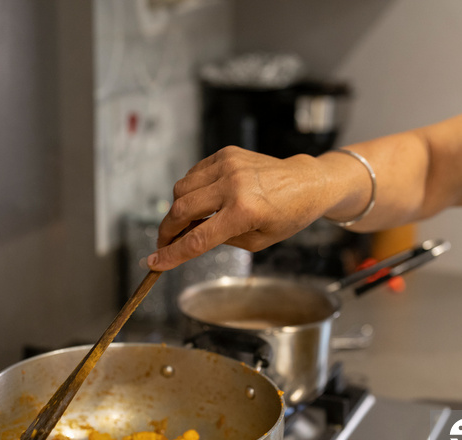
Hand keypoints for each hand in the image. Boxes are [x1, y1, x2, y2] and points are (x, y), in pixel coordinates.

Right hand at [148, 146, 336, 270]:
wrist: (307, 183)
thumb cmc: (288, 216)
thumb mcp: (258, 241)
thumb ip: (221, 241)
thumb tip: (189, 238)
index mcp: (244, 212)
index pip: (197, 238)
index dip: (172, 254)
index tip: (154, 262)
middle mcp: (233, 185)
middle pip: (181, 210)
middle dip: (167, 231)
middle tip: (165, 244)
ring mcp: (228, 166)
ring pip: (182, 188)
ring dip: (178, 208)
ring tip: (189, 221)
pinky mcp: (226, 154)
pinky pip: (194, 173)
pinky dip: (192, 189)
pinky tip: (203, 200)